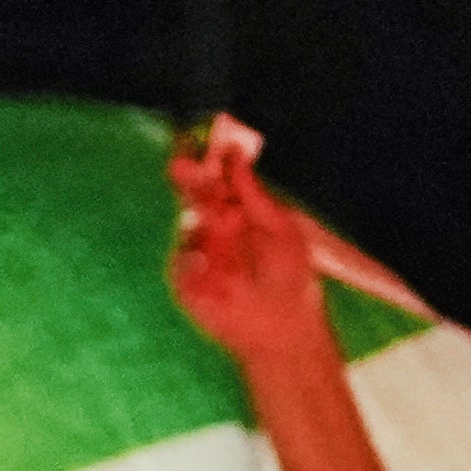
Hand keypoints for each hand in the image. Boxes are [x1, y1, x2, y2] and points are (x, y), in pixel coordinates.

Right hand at [164, 117, 335, 386]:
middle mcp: (216, 228)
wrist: (284, 330)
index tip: (198, 141)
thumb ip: (253, 193)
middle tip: (182, 164)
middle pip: (195, 194)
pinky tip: (206, 262)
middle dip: (188, 178)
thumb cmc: (291, 279)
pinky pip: (179, 262)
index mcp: (239, 211)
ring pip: (186, 224)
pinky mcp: (186, 282)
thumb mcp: (280, 227)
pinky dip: (190, 259)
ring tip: (214, 218)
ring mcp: (199, 254)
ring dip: (196, 216)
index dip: (206, 159)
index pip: (217, 178)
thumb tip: (235, 155)